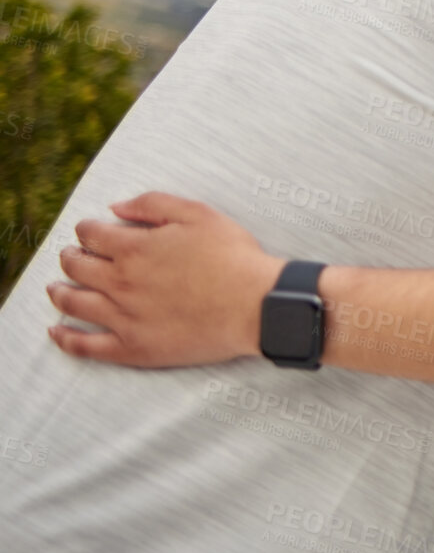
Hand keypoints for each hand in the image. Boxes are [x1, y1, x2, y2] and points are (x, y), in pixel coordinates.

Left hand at [45, 193, 282, 367]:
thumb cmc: (234, 258)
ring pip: (74, 303)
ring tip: (56, 289)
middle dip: (70, 257)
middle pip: (76, 267)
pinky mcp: (133, 348)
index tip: (91, 231)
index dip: (87, 230)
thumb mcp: (199, 214)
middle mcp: (120, 282)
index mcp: (134, 248)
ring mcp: (123, 317)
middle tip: (72, 256)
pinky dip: (66, 339)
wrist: (257, 306)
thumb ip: (153, 204)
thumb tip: (115, 208)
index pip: (91, 234)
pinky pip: (87, 346)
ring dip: (59, 292)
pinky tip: (57, 333)